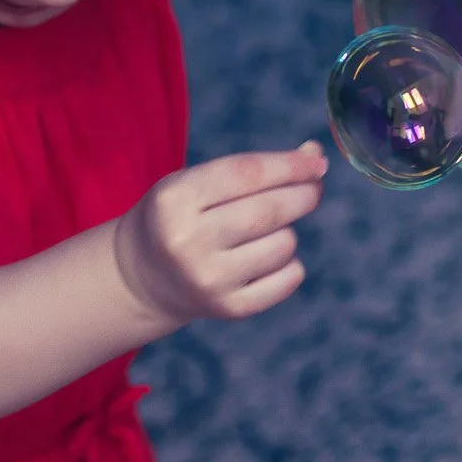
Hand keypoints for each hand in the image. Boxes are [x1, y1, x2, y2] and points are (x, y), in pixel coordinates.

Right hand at [114, 142, 327, 324]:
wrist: (144, 277)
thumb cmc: (180, 218)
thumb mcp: (196, 183)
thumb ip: (251, 169)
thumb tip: (313, 154)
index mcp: (174, 200)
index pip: (246, 173)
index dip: (290, 165)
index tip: (317, 161)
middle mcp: (188, 241)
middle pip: (269, 210)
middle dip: (303, 194)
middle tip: (312, 188)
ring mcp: (209, 279)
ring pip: (283, 244)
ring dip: (288, 231)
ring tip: (266, 231)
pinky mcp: (229, 308)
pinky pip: (288, 279)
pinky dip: (290, 264)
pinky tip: (267, 258)